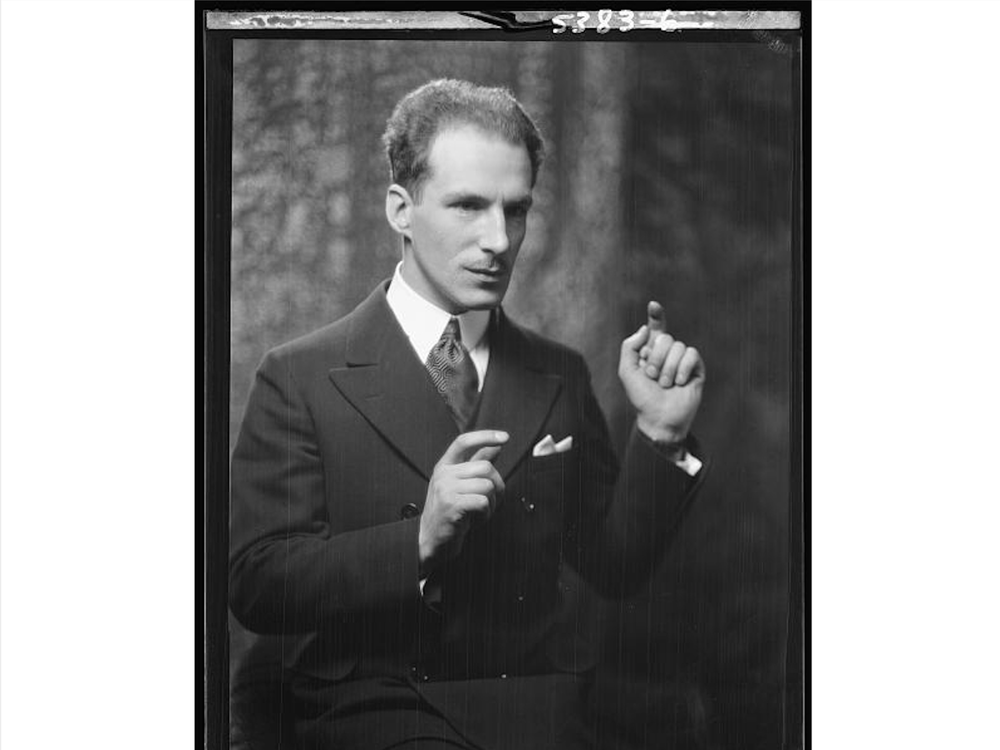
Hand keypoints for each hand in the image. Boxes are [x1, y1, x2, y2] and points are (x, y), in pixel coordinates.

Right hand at [418, 430, 507, 576]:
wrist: (430, 539)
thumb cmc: (449, 510)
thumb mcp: (459, 484)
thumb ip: (476, 463)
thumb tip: (496, 447)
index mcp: (444, 465)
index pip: (464, 441)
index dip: (485, 436)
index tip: (505, 437)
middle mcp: (443, 474)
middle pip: (485, 467)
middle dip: (497, 486)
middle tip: (491, 501)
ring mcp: (445, 489)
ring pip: (487, 486)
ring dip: (491, 504)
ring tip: (479, 513)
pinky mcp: (451, 505)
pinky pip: (483, 502)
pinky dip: (486, 514)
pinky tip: (476, 520)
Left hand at [619, 301, 705, 444]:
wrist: (659, 418)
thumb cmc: (642, 397)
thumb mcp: (627, 371)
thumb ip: (629, 346)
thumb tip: (646, 328)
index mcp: (651, 351)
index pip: (656, 329)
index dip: (656, 315)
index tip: (653, 305)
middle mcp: (668, 353)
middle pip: (666, 338)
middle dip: (656, 358)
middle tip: (652, 376)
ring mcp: (683, 361)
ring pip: (679, 346)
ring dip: (668, 368)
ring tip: (665, 385)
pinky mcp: (697, 369)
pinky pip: (692, 354)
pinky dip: (683, 369)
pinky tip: (679, 382)